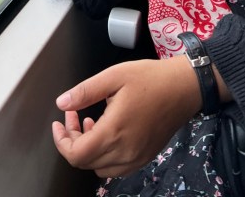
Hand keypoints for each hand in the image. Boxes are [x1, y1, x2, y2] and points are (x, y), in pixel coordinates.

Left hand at [52, 56, 200, 177]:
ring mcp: (136, 158)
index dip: (61, 141)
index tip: (59, 122)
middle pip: (85, 162)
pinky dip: (104, 155)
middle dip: (73, 140)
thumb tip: (61, 102)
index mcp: (114, 132)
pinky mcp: (145, 158)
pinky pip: (116, 167)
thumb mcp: (114, 76)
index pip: (76, 155)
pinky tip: (108, 131)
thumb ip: (85, 91)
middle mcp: (125, 152)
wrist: (184, 88)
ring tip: (91, 122)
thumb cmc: (150, 79)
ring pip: (100, 168)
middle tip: (74, 115)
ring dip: (88, 149)